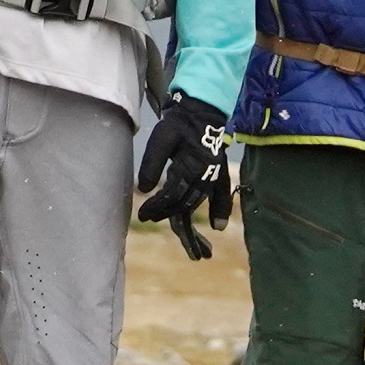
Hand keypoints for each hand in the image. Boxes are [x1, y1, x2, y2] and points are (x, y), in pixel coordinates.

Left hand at [137, 91, 234, 262]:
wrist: (202, 110)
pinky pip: (221, 195)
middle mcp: (205, 174)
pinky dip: (221, 210)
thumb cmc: (179, 123)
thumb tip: (144, 189)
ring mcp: (213, 175)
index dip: (157, 207)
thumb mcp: (161, 138)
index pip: (173, 194)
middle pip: (188, 206)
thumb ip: (152, 163)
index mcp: (191, 166)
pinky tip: (217, 229)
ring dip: (199, 228)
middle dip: (177, 225)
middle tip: (168, 238)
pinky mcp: (218, 173)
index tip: (142, 216)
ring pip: (201, 206)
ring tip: (198, 253)